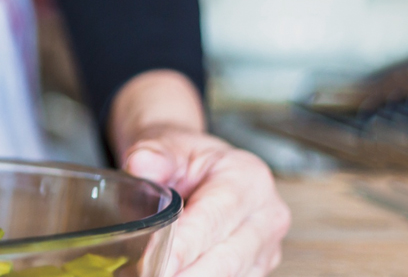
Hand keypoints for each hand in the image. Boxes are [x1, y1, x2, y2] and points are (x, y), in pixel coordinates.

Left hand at [109, 70, 290, 276]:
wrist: (195, 165)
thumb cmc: (183, 157)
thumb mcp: (166, 144)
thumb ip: (154, 155)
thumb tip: (140, 165)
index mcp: (248, 178)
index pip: (214, 218)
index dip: (184, 245)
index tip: (157, 264)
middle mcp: (267, 214)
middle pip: (228, 257)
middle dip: (187, 273)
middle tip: (152, 275)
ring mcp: (267, 244)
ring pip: (232, 275)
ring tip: (154, 276)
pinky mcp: (258, 265)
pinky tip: (172, 275)